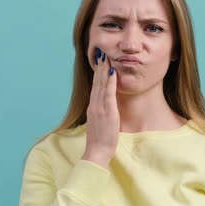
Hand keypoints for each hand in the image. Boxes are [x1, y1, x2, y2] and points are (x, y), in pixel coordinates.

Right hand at [81, 47, 119, 168]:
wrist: (96, 152)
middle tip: (101, 53)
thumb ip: (103, 114)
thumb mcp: (100, 124)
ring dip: (103, 69)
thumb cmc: (100, 141)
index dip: (97, 73)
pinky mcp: (107, 112)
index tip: (99, 62)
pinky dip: (109, 81)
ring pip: (101, 84)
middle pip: (96, 82)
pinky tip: (112, 71)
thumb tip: (107, 107)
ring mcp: (99, 107)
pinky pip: (108, 93)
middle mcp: (94, 105)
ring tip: (105, 57)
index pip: (95, 87)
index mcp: (93, 107)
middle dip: (99, 67)